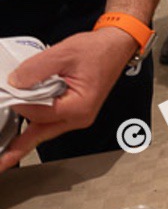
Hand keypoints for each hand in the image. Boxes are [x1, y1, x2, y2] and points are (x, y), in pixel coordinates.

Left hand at [1, 29, 135, 170]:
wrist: (116, 46)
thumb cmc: (99, 50)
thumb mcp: (64, 53)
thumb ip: (36, 68)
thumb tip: (15, 82)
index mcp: (79, 107)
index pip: (38, 113)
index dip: (19, 102)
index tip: (8, 91)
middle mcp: (80, 117)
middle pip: (40, 134)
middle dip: (18, 147)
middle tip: (2, 163)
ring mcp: (78, 117)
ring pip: (44, 130)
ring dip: (25, 136)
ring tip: (8, 154)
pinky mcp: (75, 112)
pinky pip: (50, 121)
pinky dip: (35, 123)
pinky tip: (24, 129)